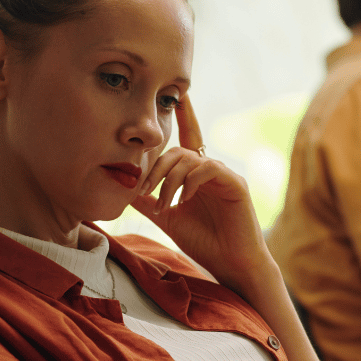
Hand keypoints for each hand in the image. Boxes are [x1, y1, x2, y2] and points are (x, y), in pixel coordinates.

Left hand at [129, 96, 272, 293]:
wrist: (231, 265)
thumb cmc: (204, 242)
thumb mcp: (168, 218)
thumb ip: (149, 200)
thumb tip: (124, 186)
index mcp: (197, 175)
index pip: (188, 139)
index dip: (184, 116)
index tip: (177, 95)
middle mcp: (212, 170)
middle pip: (178, 151)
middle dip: (156, 168)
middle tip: (143, 190)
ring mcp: (225, 175)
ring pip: (190, 159)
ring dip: (168, 181)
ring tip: (162, 205)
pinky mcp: (236, 184)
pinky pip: (208, 167)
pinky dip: (190, 181)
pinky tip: (183, 199)